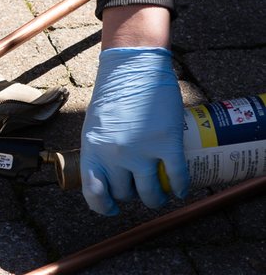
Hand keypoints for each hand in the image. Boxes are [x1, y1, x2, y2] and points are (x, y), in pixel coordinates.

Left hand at [81, 47, 189, 215]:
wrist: (134, 67)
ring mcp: (142, 151)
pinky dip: (179, 187)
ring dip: (157, 199)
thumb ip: (99, 150)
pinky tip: (180, 189)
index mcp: (93, 150)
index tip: (113, 208)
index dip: (104, 206)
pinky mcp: (167, 143)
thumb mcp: (95, 125)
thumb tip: (106, 176)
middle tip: (140, 188)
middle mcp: (115, 156)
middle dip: (133, 195)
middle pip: (126, 194)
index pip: (94, 193)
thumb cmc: (113, 94)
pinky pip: (176, 177)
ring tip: (161, 194)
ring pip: (151, 193)